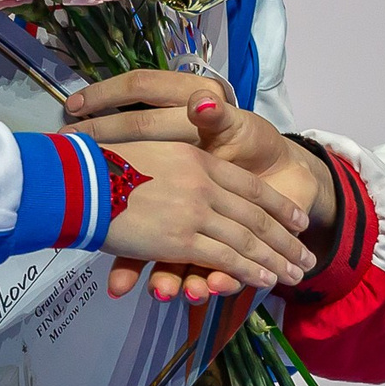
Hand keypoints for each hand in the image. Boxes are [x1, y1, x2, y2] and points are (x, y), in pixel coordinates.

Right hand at [101, 134, 313, 301]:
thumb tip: (202, 105)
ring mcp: (195, 213)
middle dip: (284, 241)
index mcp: (198, 160)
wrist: (80, 175)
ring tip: (294, 274)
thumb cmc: (107, 158)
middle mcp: (204, 185)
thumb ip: (178, 140)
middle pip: (255, 217)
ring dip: (274, 260)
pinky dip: (246, 271)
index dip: (275, 205)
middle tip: (304, 258)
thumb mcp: (150, 139)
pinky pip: (222, 258)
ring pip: (247, 240)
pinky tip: (264, 281)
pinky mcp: (180, 240)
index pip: (249, 187)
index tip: (296, 220)